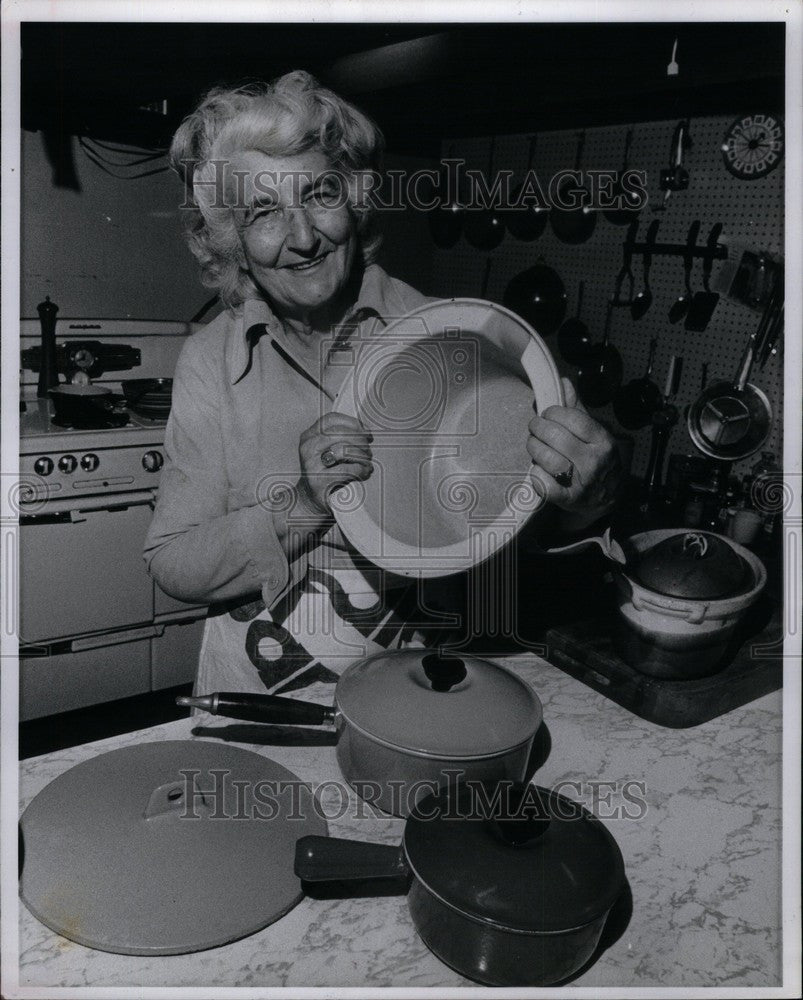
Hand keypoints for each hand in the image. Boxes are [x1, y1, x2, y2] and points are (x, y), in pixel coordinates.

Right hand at [297, 412, 373, 516]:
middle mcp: (308, 448)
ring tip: (367, 462)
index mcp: (309, 436)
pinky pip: (347, 470)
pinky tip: (364, 472)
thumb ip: (339, 438)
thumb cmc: (324, 473)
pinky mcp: (320, 481)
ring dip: (362, 455)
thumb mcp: (326, 451)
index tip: (366, 432)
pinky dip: (361, 469)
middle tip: (368, 451)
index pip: (332, 419)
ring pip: (344, 449)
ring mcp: (312, 465)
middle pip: (341, 433)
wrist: (309, 500)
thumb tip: (365, 432)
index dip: (353, 423)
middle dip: (360, 441)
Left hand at [527, 377, 621, 529]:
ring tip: (534, 445)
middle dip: (538, 428)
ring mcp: (582, 482)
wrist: (605, 498)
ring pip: (548, 459)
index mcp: (602, 441)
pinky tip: (537, 469)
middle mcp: (594, 461)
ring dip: (534, 448)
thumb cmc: (594, 460)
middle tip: (535, 428)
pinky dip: (536, 476)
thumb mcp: (592, 433)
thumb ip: (576, 409)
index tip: (547, 414)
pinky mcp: (568, 499)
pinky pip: (545, 485)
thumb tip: (564, 383)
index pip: (573, 419)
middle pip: (556, 437)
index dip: (554, 413)